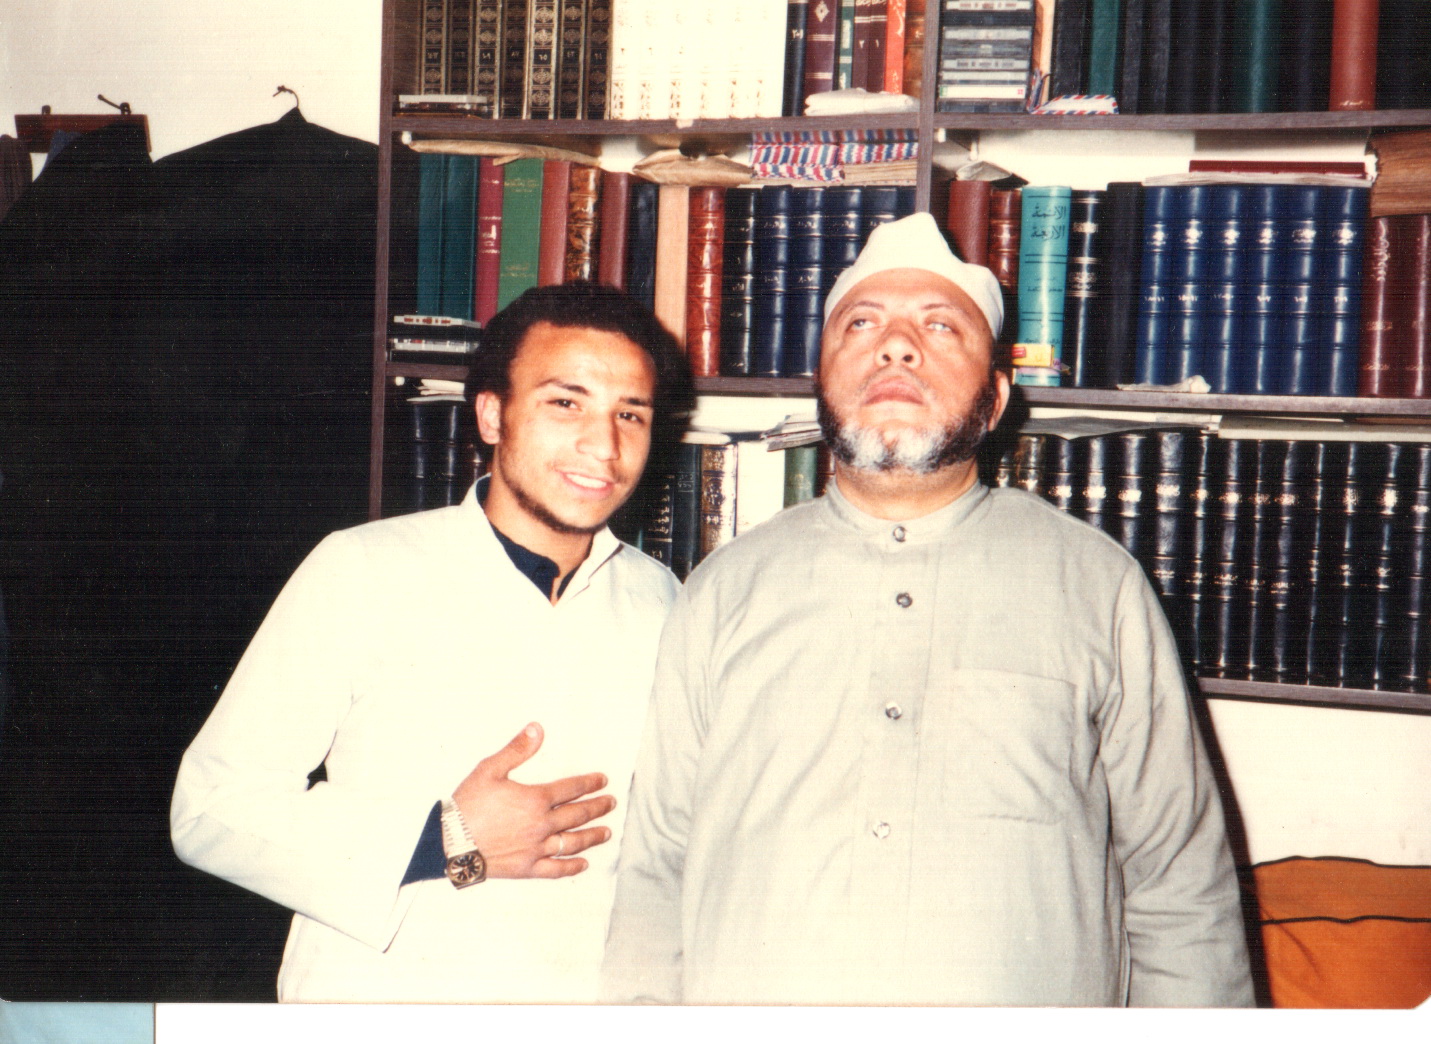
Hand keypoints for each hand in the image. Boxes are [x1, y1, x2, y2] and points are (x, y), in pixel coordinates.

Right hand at [451, 722, 615, 878]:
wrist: (449, 843)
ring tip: (606, 832)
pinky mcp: (527, 868)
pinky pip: (555, 869)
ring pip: (573, 842)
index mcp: (535, 799)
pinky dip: (571, 866)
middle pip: (577, 815)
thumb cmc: (467, 805)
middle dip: (597, 808)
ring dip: (592, 836)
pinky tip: (583, 863)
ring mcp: (536, 848)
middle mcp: (541, 825)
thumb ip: (517, 750)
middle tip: (611, 803)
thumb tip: (537, 728)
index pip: (571, 789)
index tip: (603, 780)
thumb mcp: (490, 769)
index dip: (590, 783)